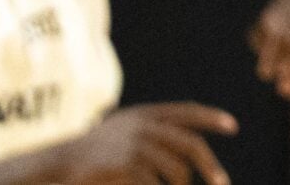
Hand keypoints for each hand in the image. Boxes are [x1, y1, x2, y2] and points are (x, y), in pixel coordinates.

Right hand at [57, 103, 238, 184]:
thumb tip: (194, 143)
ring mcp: (131, 146)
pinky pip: (154, 182)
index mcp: (142, 114)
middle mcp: (140, 126)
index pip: (185, 111)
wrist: (56, 165)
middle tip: (222, 183)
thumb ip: (154, 132)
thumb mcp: (124, 133)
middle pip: (189, 144)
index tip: (233, 126)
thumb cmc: (94, 154)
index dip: (210, 117)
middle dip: (209, 164)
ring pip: (175, 168)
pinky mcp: (123, 166)